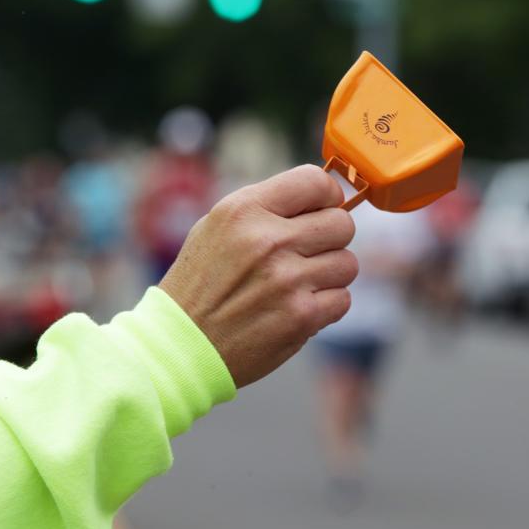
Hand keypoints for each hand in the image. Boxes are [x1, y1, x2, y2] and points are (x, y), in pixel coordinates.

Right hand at [160, 165, 357, 387]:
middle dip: (331, 238)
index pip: (316, 182)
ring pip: (348, 263)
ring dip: (330, 275)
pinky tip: (297, 307)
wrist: (180, 345)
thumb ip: (266, 208)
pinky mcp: (301, 317)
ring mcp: (287, 280)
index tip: (323, 210)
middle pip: (343, 224)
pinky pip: (342, 299)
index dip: (328, 196)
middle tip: (308, 253)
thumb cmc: (201, 284)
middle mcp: (268, 240)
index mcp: (244, 210)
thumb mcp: (217, 227)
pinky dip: (326, 305)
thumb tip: (322, 198)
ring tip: (299, 284)